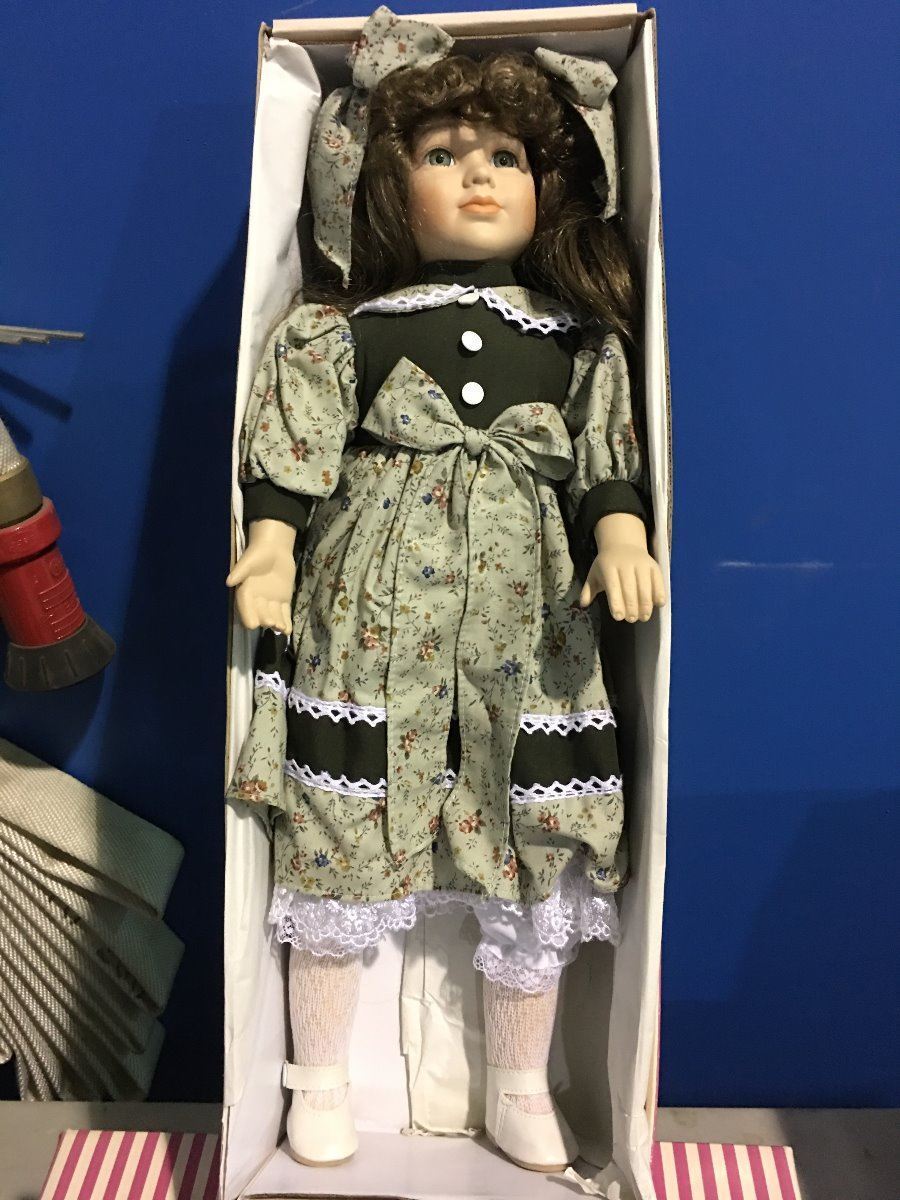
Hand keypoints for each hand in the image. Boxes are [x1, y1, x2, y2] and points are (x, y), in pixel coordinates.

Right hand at [226, 519, 296, 634]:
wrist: (274, 549)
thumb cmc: (257, 554)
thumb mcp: (247, 561)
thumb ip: (240, 571)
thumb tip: (229, 581)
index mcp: (245, 591)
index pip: (245, 605)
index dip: (248, 615)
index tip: (252, 625)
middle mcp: (256, 599)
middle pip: (260, 612)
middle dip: (265, 618)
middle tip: (271, 623)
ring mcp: (270, 601)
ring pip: (273, 615)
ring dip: (277, 623)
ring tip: (281, 629)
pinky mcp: (283, 600)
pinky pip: (284, 613)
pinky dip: (287, 621)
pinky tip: (288, 631)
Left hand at [578, 512, 666, 621]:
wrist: (623, 544)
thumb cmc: (606, 564)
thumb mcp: (594, 574)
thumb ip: (588, 590)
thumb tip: (582, 604)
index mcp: (609, 567)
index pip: (613, 586)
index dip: (616, 602)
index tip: (618, 617)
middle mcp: (626, 564)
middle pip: (630, 588)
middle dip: (631, 606)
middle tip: (631, 620)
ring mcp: (641, 564)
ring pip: (645, 586)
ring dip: (646, 604)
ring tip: (644, 617)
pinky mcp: (654, 566)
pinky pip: (658, 581)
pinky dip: (659, 592)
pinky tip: (658, 604)